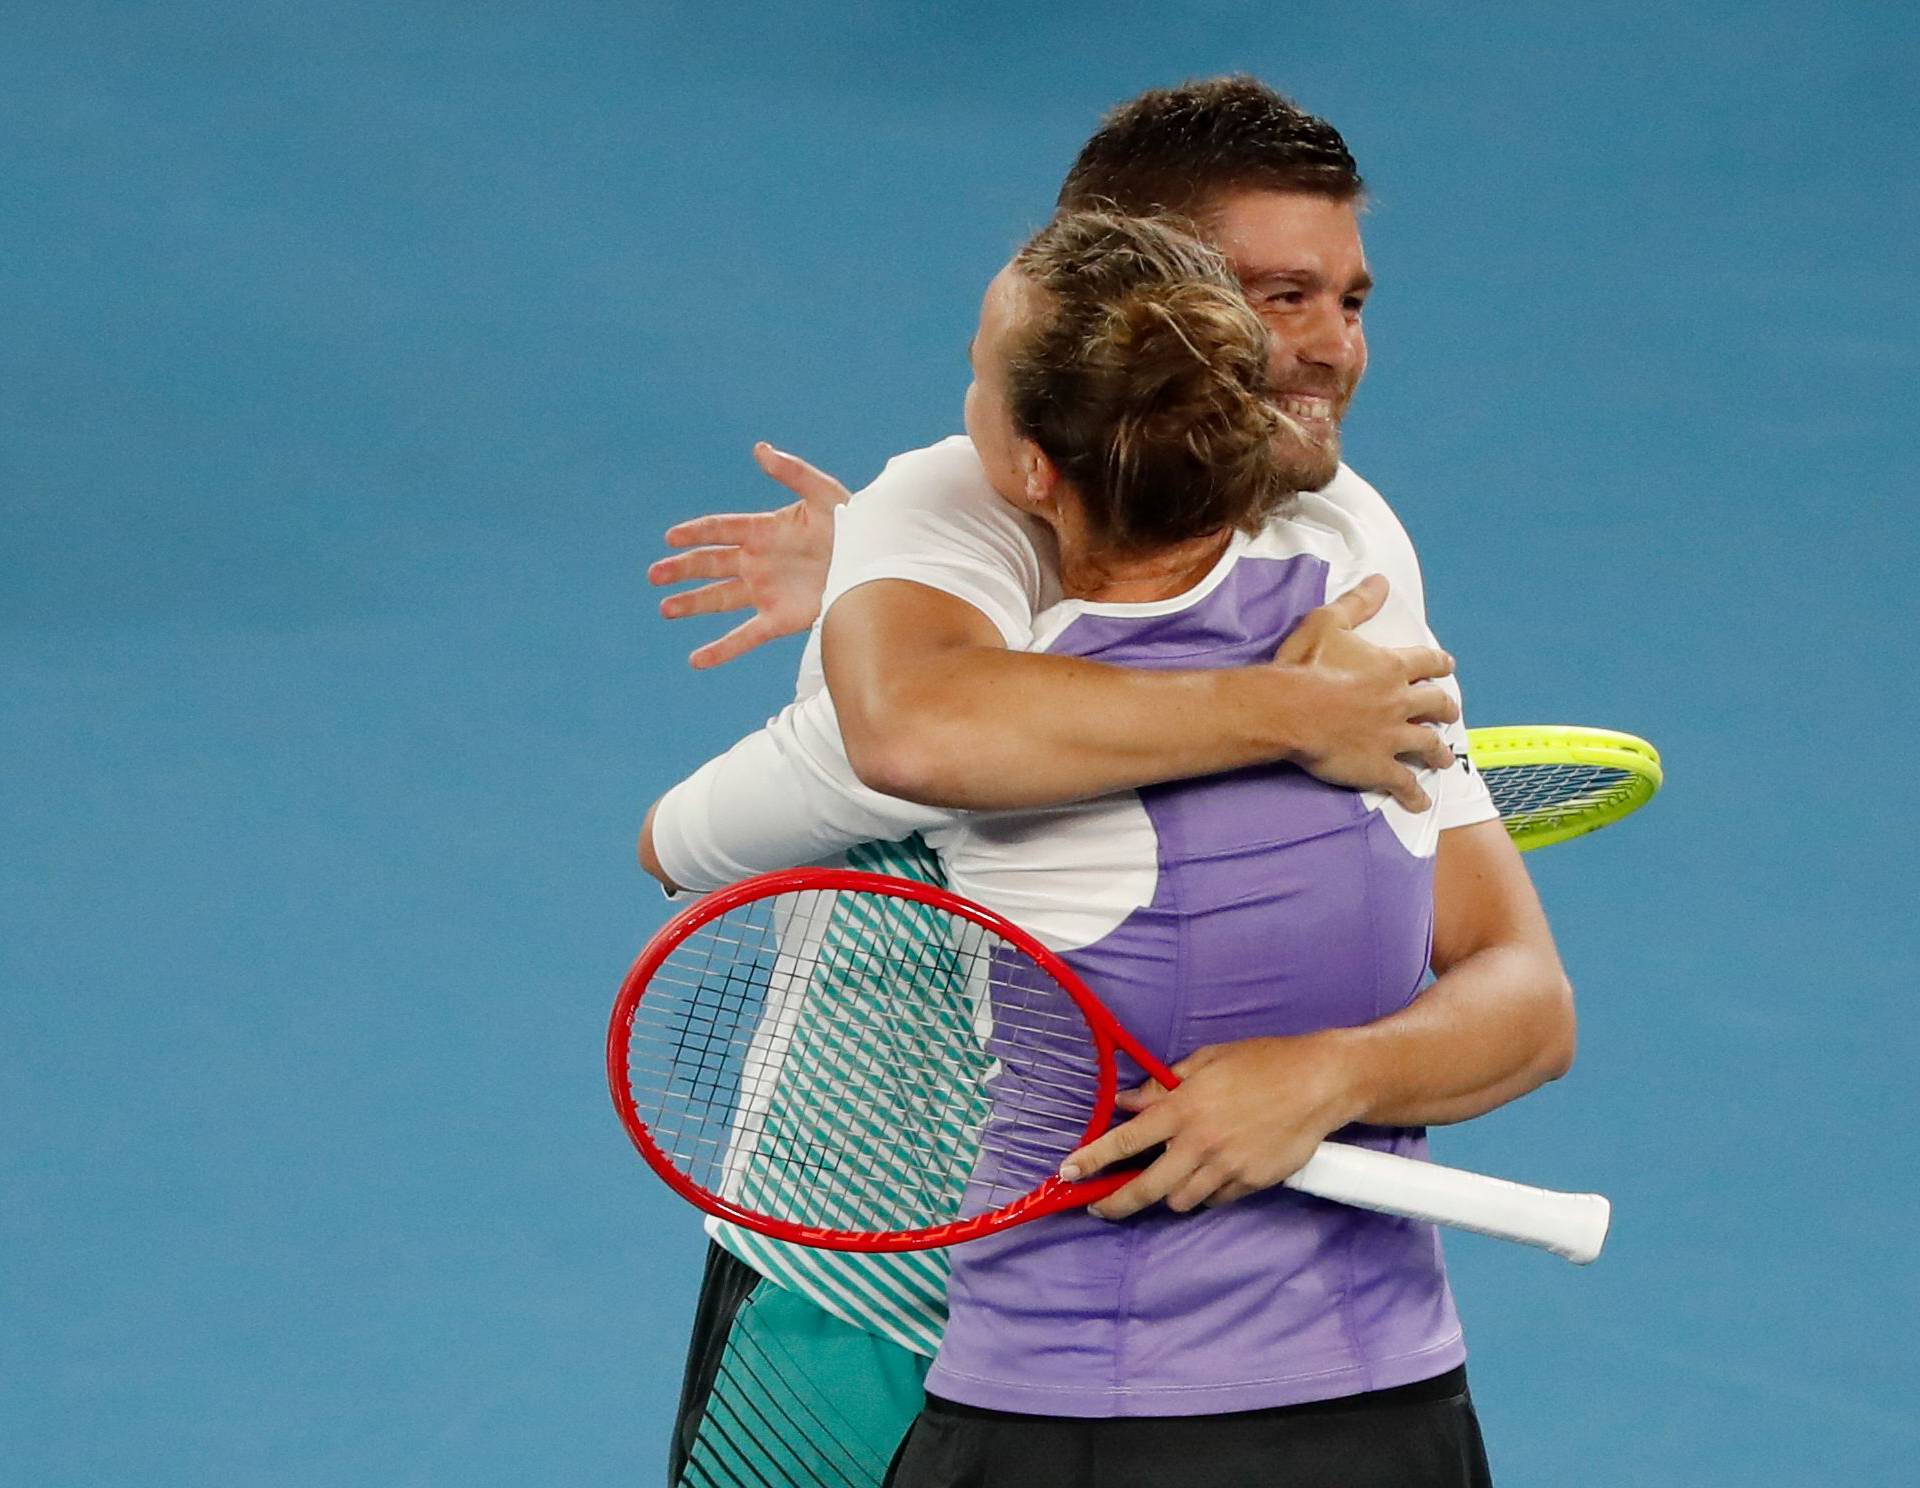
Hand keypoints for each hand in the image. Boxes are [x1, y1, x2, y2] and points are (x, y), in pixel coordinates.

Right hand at [647, 443, 849, 668]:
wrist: (876, 562)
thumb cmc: (853, 522)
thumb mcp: (824, 493)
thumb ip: (792, 472)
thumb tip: (760, 449)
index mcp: (762, 530)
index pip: (719, 529)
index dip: (695, 533)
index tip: (672, 538)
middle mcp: (757, 561)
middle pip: (710, 565)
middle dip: (682, 569)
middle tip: (654, 575)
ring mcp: (766, 591)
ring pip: (719, 599)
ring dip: (692, 604)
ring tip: (666, 610)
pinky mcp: (780, 619)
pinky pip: (745, 636)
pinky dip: (721, 649)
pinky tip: (697, 660)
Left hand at [1058, 1035, 1358, 1218]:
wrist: (1320, 1082)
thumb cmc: (1262, 1062)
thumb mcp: (1207, 1062)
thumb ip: (1164, 1087)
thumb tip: (1128, 1101)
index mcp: (1182, 1109)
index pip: (1125, 1141)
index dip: (1092, 1160)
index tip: (1067, 1174)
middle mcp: (1198, 1143)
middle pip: (1146, 1188)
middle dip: (1116, 1203)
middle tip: (1100, 1208)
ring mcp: (1226, 1168)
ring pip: (1180, 1200)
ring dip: (1168, 1194)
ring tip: (1170, 1178)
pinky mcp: (1251, 1183)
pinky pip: (1216, 1199)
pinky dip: (1206, 1193)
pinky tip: (1212, 1174)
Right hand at [1271, 575, 1459, 812]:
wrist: (1289, 710)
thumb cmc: (1305, 665)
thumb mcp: (1328, 621)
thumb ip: (1358, 603)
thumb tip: (1381, 581)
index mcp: (1390, 668)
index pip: (1427, 663)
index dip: (1439, 664)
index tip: (1448, 667)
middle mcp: (1399, 702)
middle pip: (1435, 705)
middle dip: (1445, 709)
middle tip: (1451, 713)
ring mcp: (1392, 736)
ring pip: (1428, 745)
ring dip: (1438, 751)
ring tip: (1444, 759)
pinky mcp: (1379, 766)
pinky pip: (1404, 783)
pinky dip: (1414, 794)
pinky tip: (1421, 802)